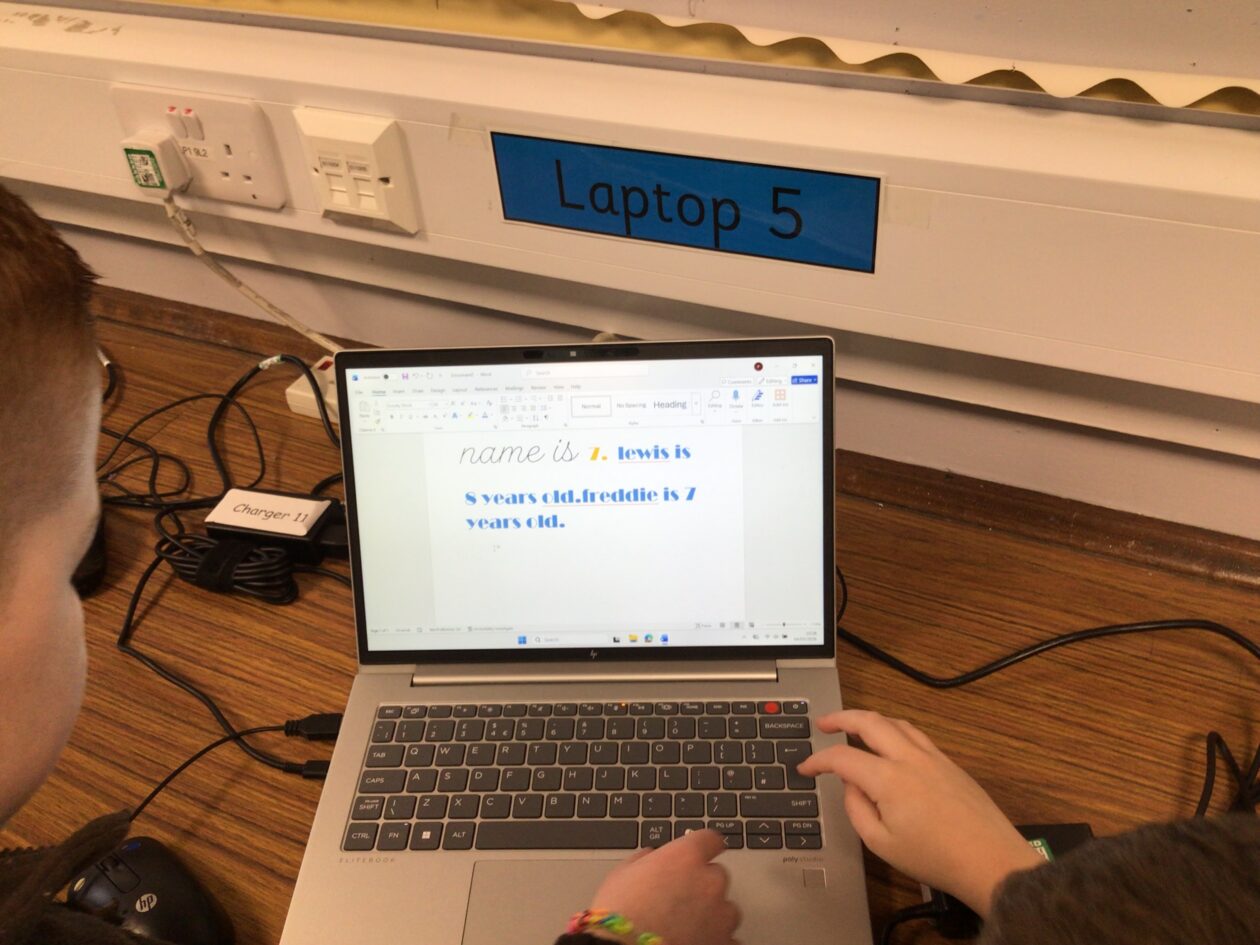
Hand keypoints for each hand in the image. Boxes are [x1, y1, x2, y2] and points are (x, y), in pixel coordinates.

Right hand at [587, 828, 739, 944]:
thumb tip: (651, 858)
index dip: (705, 847)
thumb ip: (645, 860)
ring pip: (727, 908)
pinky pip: (729, 938)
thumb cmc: (619, 915)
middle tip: (680, 900)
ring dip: (713, 914)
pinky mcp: (724, 942)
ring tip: (687, 927)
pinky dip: (717, 940)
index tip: (703, 853)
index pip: (710, 840)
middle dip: (702, 885)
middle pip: (717, 875)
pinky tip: (697, 942)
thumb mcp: (622, 874)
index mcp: (685, 857)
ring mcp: (721, 915)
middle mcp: (709, 881)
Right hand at [798, 709, 1042, 916]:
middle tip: (823, 723)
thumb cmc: (935, 858)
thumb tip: (851, 786)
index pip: (842, 758)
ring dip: (870, 720)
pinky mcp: (950, 763)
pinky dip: (894, 730)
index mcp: (888, 779)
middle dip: (841, 717)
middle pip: (869, 722)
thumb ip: (857, 810)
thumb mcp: (881, 844)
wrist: (990, 861)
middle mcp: (909, 758)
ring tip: (854, 727)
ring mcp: (933, 757)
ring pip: (895, 722)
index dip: (818, 760)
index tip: (805, 768)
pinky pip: (916, 735)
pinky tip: (890, 742)